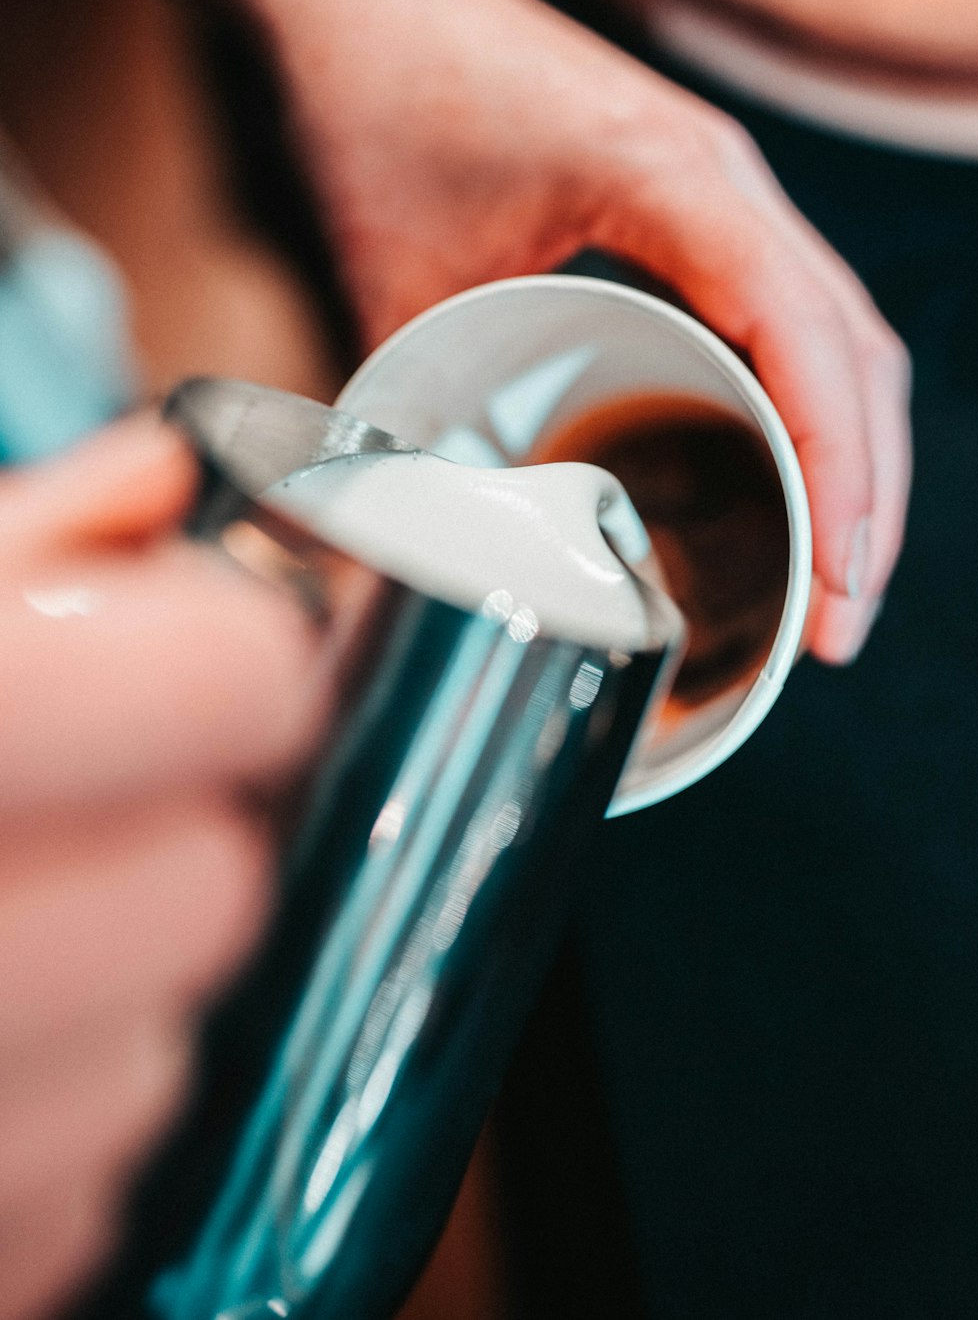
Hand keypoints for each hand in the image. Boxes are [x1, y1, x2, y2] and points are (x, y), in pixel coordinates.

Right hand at [0, 415, 321, 1319]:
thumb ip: (23, 539)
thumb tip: (185, 476)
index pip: (231, 681)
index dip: (242, 660)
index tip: (224, 656)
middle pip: (216, 898)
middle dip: (196, 842)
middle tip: (104, 815)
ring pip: (161, 1079)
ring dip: (133, 1007)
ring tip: (11, 948)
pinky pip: (83, 1212)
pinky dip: (65, 1137)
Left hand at [245, 0, 910, 664]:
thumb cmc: (378, 105)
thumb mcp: (390, 280)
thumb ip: (408, 422)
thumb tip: (420, 556)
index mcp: (665, 179)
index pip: (799, 326)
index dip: (836, 461)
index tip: (837, 573)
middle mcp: (721, 177)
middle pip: (852, 343)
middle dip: (866, 490)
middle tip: (842, 615)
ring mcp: (718, 188)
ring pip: (841, 330)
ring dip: (855, 453)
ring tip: (837, 572)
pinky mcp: (697, 206)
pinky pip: (792, 311)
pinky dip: (812, 403)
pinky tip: (794, 476)